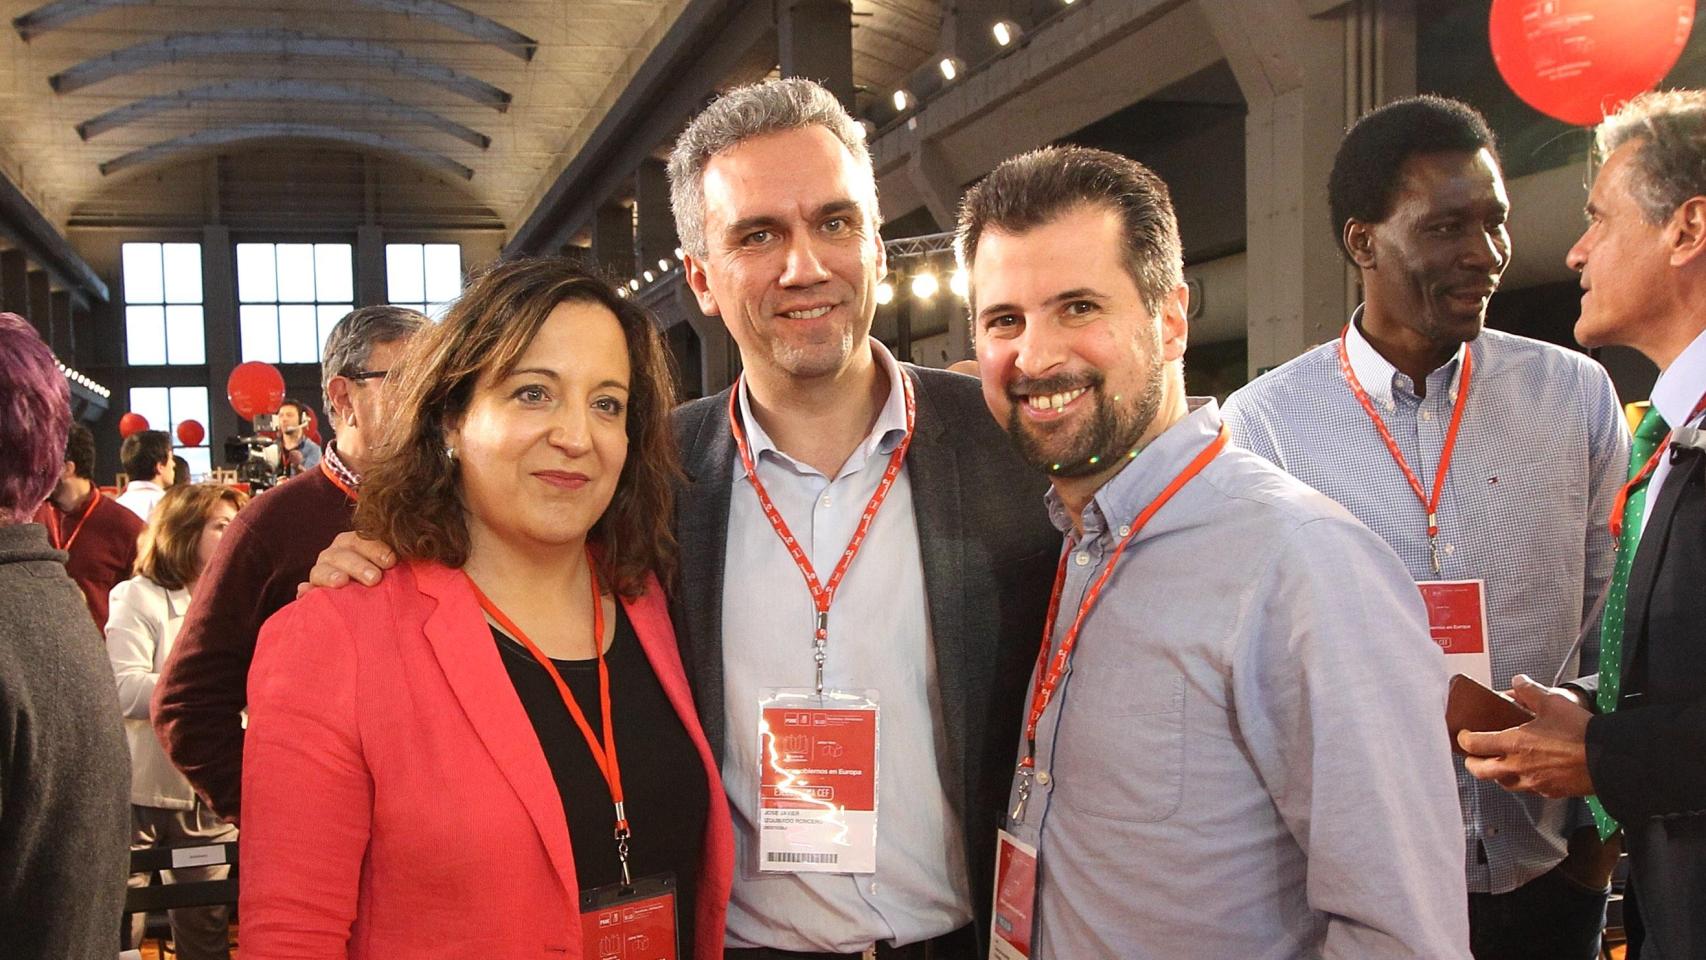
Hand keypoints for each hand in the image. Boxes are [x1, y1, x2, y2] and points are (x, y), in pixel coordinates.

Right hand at [295, 530, 397, 598]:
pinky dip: (305, 591)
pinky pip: (305, 591)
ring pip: (321, 570)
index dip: (375, 548)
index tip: (391, 561)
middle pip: (341, 554)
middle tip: (374, 578)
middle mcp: (336, 555)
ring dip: (330, 575)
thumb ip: (403, 559)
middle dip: (358, 564)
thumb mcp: (396, 567)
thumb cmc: (388, 579)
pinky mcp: (312, 593)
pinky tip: (306, 593)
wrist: (374, 600)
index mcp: (355, 543)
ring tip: (341, 583)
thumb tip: (427, 551)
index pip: (362, 539)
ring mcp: (322, 573)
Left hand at [1459, 674, 1594, 798]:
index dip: (1464, 739)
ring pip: (1503, 783)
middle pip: (1480, 772)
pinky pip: (1527, 790)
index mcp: (1514, 744)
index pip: (1474, 745)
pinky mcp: (1549, 792)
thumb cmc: (1580, 732)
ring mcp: (1533, 783)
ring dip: (1496, 774)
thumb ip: (1530, 690)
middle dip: (1472, 763)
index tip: (1464, 735)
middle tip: (1473, 754)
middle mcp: (1518, 767)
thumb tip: (1518, 681)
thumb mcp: (1552, 702)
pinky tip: (1528, 772)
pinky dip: (1521, 782)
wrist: (1608, 759)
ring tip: (1499, 763)